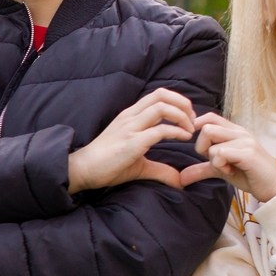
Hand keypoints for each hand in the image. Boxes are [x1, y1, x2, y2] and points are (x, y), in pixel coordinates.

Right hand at [66, 88, 197, 193]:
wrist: (83, 170)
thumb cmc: (107, 165)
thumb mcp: (138, 164)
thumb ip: (159, 168)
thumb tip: (179, 180)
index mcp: (130, 115)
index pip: (158, 96)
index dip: (178, 102)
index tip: (188, 119)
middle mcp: (130, 116)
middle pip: (162, 94)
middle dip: (183, 104)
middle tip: (193, 121)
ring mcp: (130, 127)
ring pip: (162, 107)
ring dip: (182, 116)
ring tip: (190, 129)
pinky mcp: (132, 142)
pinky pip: (160, 130)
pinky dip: (177, 132)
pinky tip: (184, 138)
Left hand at [178, 115, 275, 201]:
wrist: (274, 187)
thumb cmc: (249, 175)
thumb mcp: (221, 170)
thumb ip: (202, 169)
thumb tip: (181, 177)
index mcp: (234, 131)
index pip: (209, 118)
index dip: (196, 128)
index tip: (199, 149)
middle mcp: (240, 132)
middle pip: (206, 128)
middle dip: (202, 147)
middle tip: (214, 162)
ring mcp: (245, 141)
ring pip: (212, 142)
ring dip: (213, 159)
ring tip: (226, 168)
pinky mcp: (248, 153)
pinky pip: (221, 153)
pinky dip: (220, 165)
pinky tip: (230, 172)